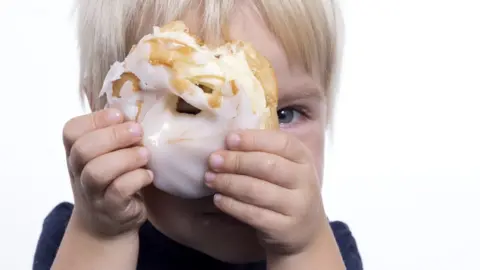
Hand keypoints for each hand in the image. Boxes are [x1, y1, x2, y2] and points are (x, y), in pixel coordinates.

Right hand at [62, 108, 152, 237]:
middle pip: (83, 150)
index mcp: (76, 152)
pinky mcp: (112, 210)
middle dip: (113, 136)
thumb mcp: (106, 155)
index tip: (120, 114)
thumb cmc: (112, 179)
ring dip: (125, 158)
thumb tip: (137, 108)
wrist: (106, 224)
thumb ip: (114, 134)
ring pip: (98, 172)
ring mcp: (93, 193)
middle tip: (138, 131)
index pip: (72, 131)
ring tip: (145, 154)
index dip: (96, 119)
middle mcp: (79, 172)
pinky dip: (136, 179)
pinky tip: (148, 175)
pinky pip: (118, 192)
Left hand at [205, 130, 327, 256]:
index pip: (282, 142)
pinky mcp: (284, 228)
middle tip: (213, 160)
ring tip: (210, 179)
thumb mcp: (286, 168)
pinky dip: (232, 205)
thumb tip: (227, 142)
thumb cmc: (287, 191)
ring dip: (229, 183)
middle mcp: (304, 180)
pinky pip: (253, 214)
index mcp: (304, 158)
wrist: (307, 233)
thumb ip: (264, 153)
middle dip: (236, 161)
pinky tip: (218, 199)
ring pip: (257, 191)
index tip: (229, 139)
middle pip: (267, 165)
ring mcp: (297, 206)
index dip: (254, 139)